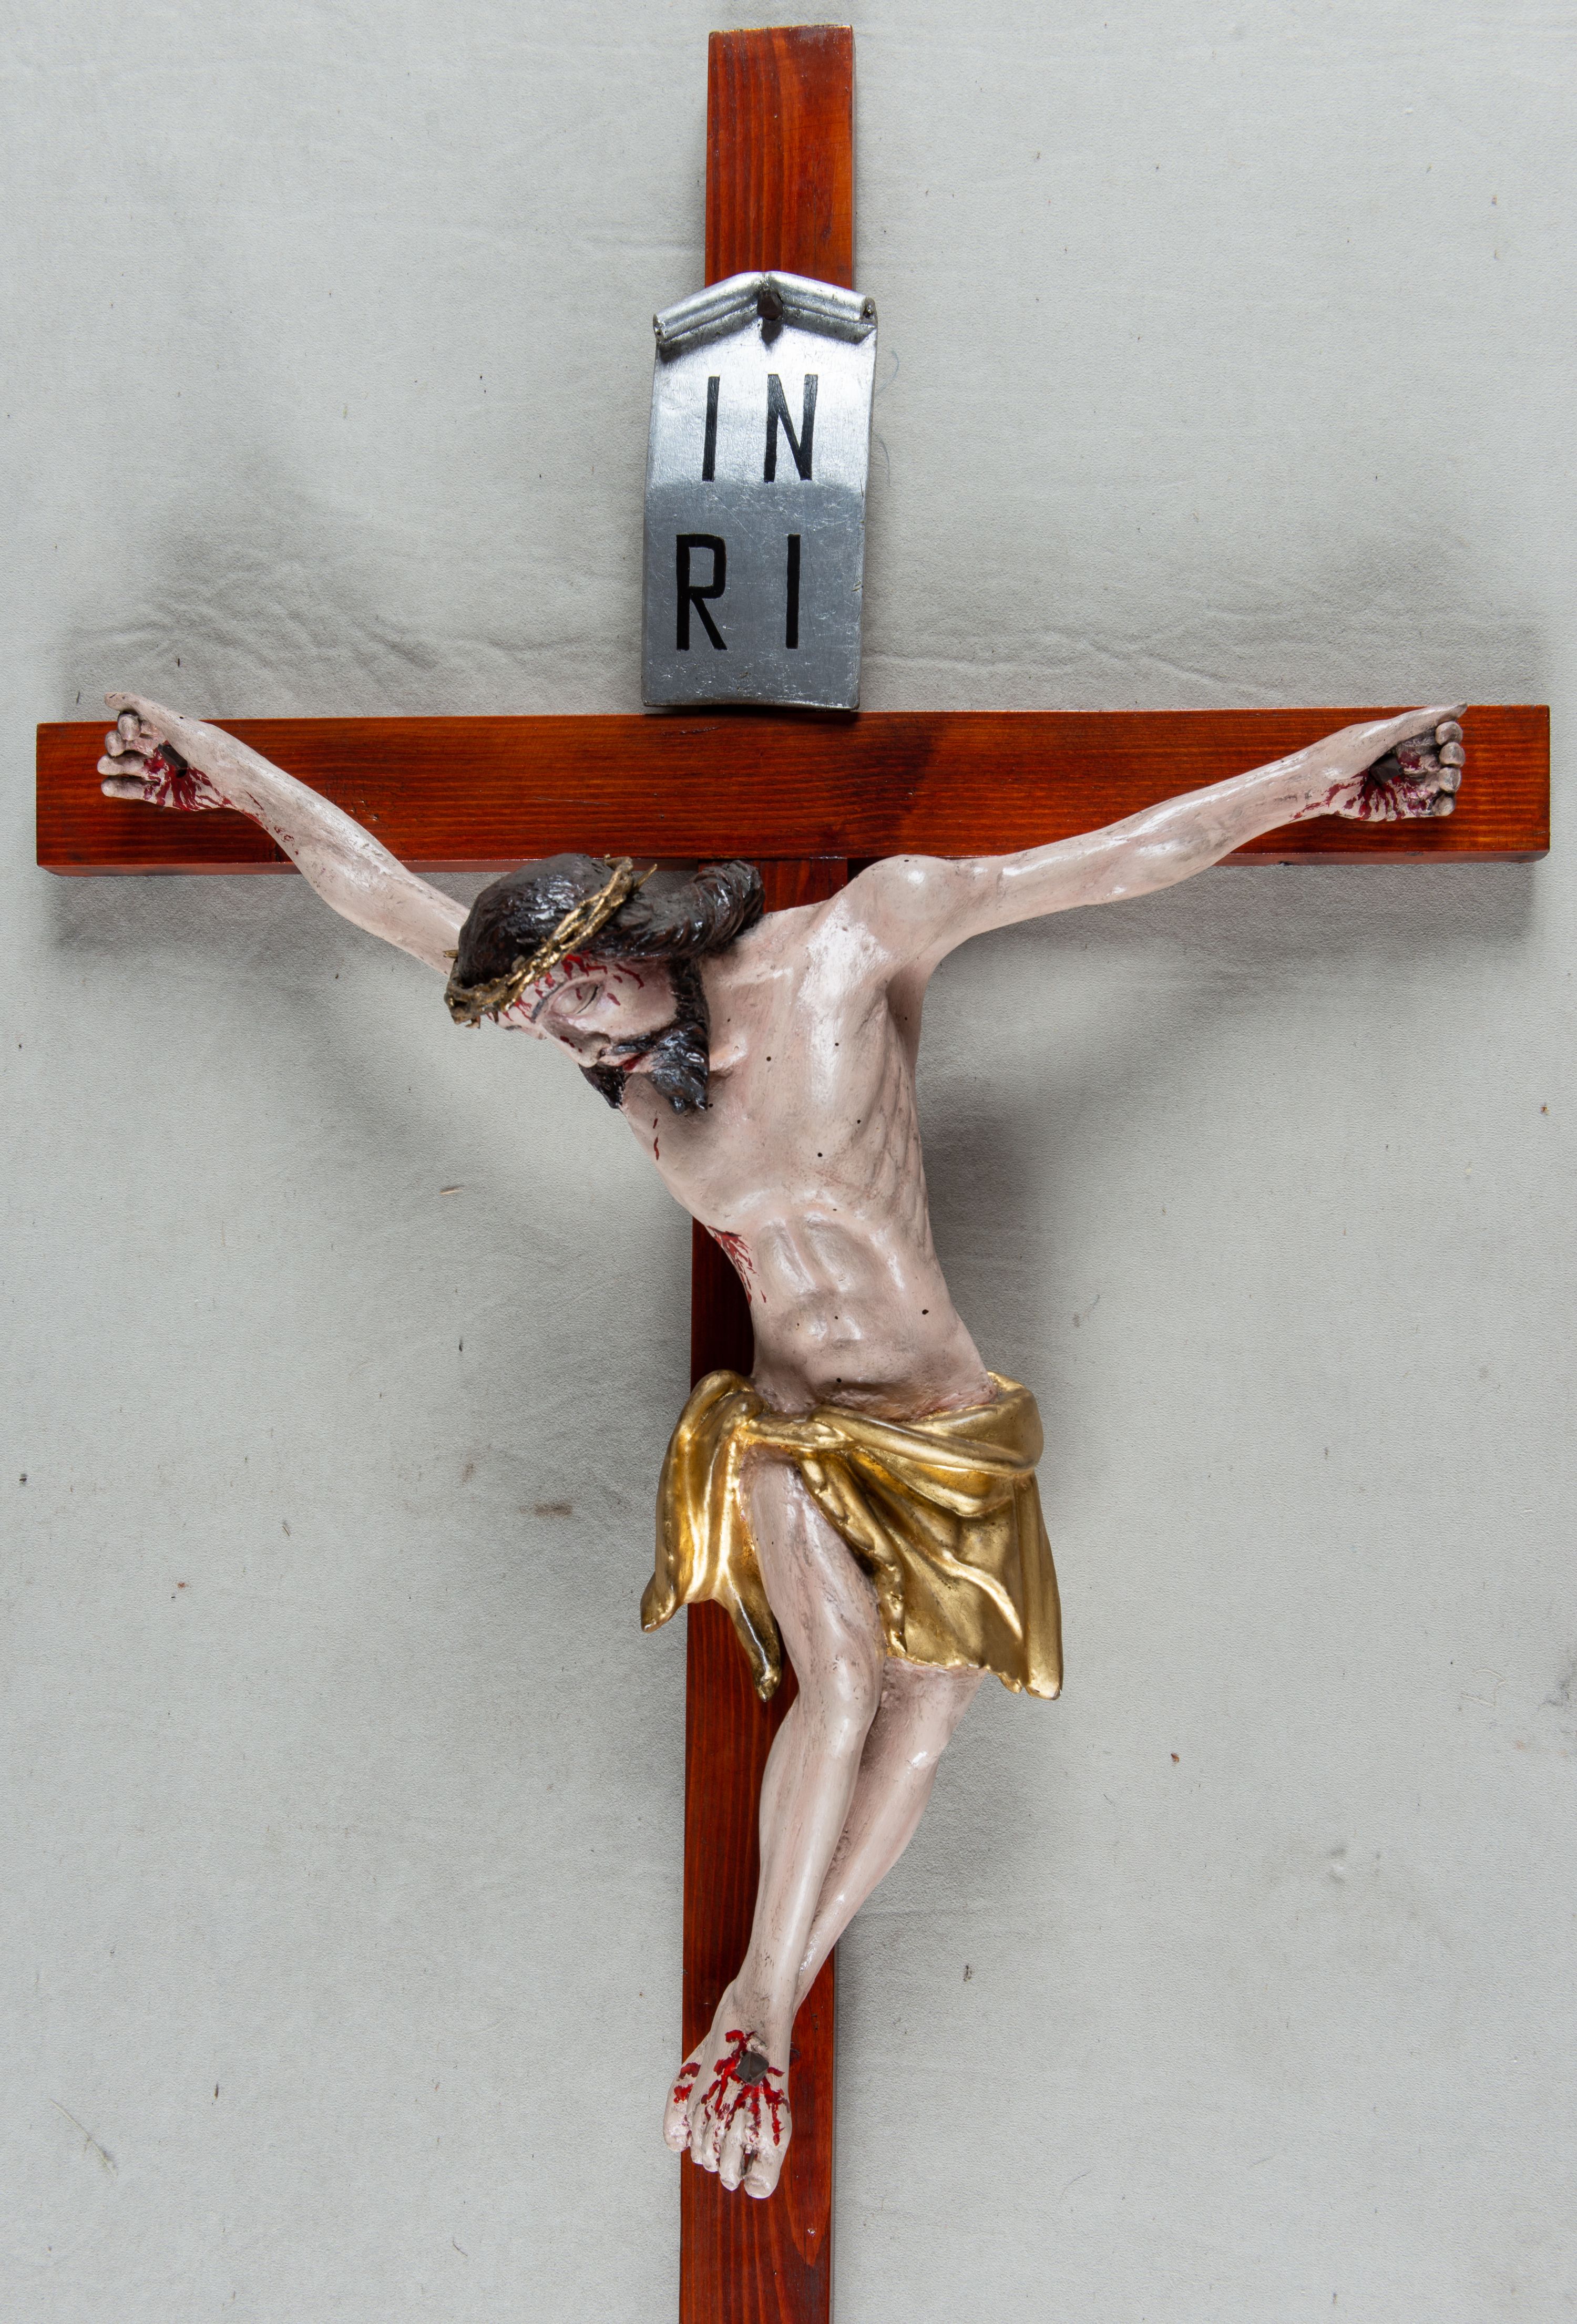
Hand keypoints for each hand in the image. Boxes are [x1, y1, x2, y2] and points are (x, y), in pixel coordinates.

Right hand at [98, 695, 231, 811]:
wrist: (237, 785)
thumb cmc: (213, 750)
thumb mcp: (178, 726)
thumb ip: (144, 709)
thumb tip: (108, 697)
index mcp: (166, 728)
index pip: (133, 721)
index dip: (125, 723)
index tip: (130, 731)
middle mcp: (161, 748)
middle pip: (125, 743)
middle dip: (115, 743)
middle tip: (115, 749)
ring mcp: (160, 771)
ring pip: (126, 767)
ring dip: (112, 765)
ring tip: (104, 766)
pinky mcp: (162, 793)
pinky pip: (134, 790)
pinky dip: (119, 788)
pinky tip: (108, 787)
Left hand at [1325, 711, 1465, 822]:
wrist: (1316, 785)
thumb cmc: (1343, 753)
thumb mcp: (1383, 732)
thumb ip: (1421, 720)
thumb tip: (1461, 705)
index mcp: (1405, 738)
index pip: (1442, 733)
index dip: (1450, 733)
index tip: (1443, 734)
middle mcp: (1408, 760)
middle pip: (1447, 757)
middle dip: (1454, 755)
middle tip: (1446, 757)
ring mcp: (1406, 784)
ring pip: (1444, 782)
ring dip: (1453, 779)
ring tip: (1445, 778)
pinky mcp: (1401, 807)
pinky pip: (1431, 807)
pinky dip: (1445, 804)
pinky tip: (1444, 799)